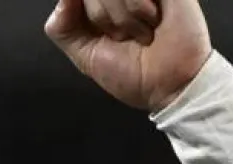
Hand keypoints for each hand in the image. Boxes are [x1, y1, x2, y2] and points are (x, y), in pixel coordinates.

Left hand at [45, 0, 211, 111]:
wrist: (170, 86)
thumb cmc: (134, 74)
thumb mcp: (85, 56)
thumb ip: (62, 28)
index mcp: (101, 6)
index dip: (88, 15)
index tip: (102, 33)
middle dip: (104, 19)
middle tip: (125, 36)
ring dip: (124, 18)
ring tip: (142, 32)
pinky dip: (139, 8)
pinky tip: (153, 20)